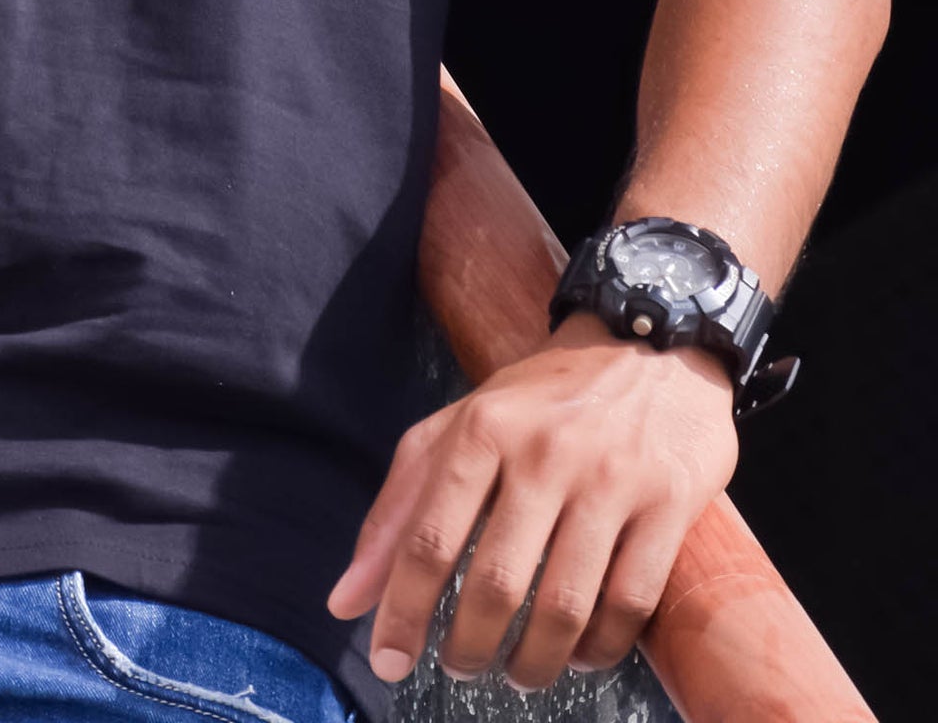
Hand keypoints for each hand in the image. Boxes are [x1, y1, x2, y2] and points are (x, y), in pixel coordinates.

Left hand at [326, 314, 738, 692]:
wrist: (648, 342)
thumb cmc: (540, 401)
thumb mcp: (458, 429)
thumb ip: (399, 510)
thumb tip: (345, 601)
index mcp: (481, 429)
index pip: (429, 538)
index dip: (403, 612)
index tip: (389, 661)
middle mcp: (544, 453)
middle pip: (496, 583)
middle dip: (469, 647)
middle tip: (459, 667)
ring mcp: (611, 479)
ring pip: (564, 606)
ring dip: (534, 662)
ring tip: (517, 674)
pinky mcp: (669, 502)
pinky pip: (630, 603)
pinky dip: (599, 649)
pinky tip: (578, 654)